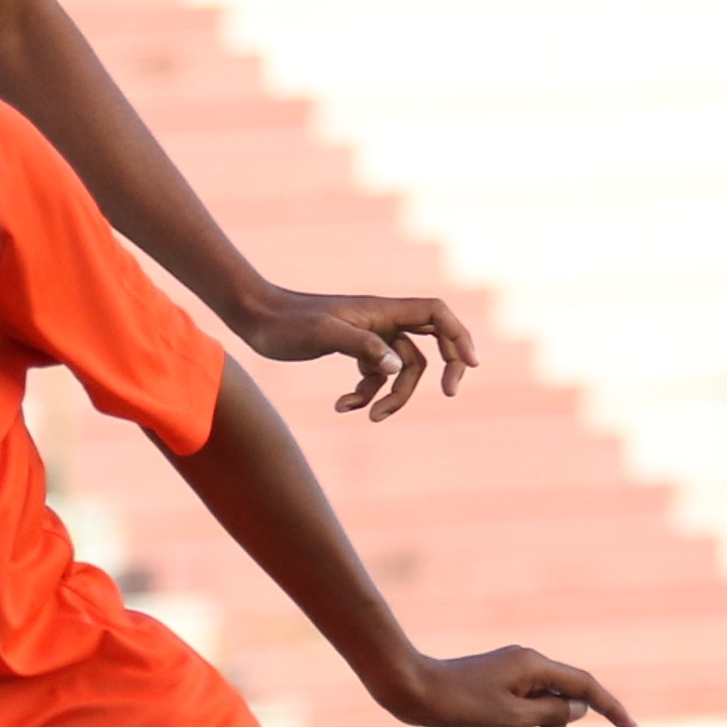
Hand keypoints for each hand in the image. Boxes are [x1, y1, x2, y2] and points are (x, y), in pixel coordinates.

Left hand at [233, 288, 479, 423]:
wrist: (256, 318)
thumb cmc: (288, 323)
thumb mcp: (324, 334)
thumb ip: (363, 347)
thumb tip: (396, 368)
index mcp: (383, 310)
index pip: (436, 314)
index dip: (459, 335)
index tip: (470, 365)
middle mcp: (382, 321)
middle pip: (431, 343)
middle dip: (441, 370)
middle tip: (450, 394)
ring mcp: (369, 336)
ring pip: (401, 369)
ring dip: (392, 396)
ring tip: (368, 415)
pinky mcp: (354, 351)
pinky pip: (375, 377)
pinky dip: (364, 395)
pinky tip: (341, 405)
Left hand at [371, 644, 635, 726]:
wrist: (407, 690)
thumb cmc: (458, 704)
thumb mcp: (512, 717)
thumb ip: (551, 714)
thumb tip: (578, 707)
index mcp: (535, 667)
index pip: (584, 687)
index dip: (611, 707)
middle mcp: (523, 667)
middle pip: (552, 712)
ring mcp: (504, 677)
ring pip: (523, 720)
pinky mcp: (486, 689)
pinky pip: (502, 718)